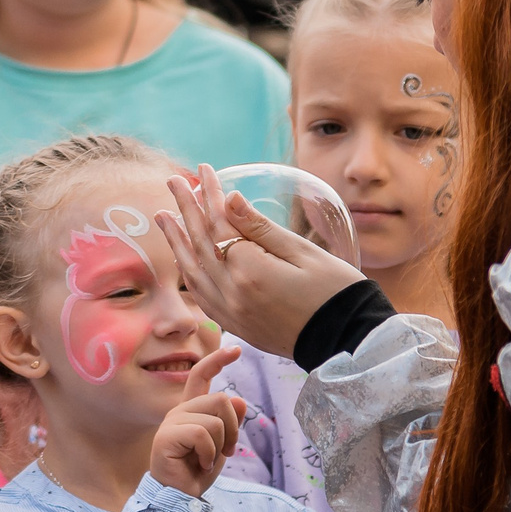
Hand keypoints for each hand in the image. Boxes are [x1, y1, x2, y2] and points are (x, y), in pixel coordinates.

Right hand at [147, 343, 245, 497]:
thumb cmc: (198, 472)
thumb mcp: (223, 444)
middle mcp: (178, 411)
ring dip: (221, 445)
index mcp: (191, 410)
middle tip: (226, 451)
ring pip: (215, 420)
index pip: (201, 375)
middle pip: (221, 399)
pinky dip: (210, 453)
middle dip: (233, 428)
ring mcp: (171, 422)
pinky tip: (200, 464)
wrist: (181, 498)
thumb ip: (230, 422)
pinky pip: (202, 434)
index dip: (217, 359)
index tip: (236, 349)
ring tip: (208, 460)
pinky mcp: (166, 437)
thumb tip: (238, 399)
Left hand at [157, 164, 367, 358]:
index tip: (203, 169)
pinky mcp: (237, 326)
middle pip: (201, 243)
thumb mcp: (302, 252)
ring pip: (193, 271)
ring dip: (177, 241)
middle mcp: (232, 293)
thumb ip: (260, 228)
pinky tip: (183, 258)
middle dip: (186, 209)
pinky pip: (202, 297)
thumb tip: (228, 199)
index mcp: (250, 271)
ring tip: (163, 216)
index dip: (210, 194)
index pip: (220, 223)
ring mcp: (231, 313)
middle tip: (173, 181)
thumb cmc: (335, 291)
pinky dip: (189, 273)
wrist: (347, 342)